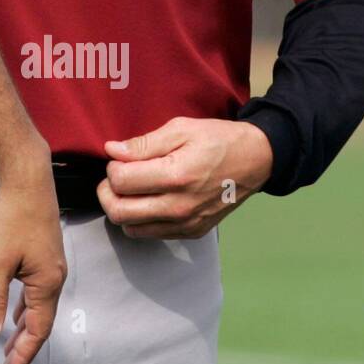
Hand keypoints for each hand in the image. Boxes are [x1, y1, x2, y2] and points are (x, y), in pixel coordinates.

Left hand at [0, 152, 66, 363]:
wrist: (27, 179)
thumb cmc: (13, 217)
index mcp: (46, 284)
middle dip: (24, 345)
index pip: (37, 331)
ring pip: (38, 306)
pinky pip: (36, 290)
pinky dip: (26, 306)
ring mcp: (50, 265)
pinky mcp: (43, 254)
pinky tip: (15, 308)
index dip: (23, 353)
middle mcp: (54, 278)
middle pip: (41, 322)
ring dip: (24, 326)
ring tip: (10, 343)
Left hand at [97, 117, 273, 238]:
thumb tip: (112, 151)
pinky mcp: (192, 232)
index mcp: (176, 176)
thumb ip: (144, 143)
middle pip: (118, 211)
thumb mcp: (181, 129)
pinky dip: (139, 220)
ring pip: (130, 228)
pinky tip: (147, 200)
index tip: (120, 158)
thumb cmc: (218, 140)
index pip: (120, 181)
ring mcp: (186, 223)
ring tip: (131, 189)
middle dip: (107, 191)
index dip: (112, 166)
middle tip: (117, 176)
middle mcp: (179, 206)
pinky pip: (150, 234)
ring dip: (121, 208)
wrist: (255, 161)